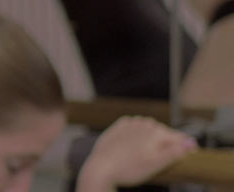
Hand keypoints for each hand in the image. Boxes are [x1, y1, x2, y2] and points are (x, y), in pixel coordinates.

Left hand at [78, 116, 197, 189]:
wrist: (101, 168)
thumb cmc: (129, 169)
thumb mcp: (156, 165)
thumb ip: (175, 153)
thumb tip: (191, 142)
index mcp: (157, 132)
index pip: (179, 138)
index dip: (187, 147)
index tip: (192, 155)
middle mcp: (145, 123)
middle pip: (164, 133)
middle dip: (169, 143)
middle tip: (172, 156)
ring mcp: (130, 124)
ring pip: (149, 130)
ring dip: (154, 138)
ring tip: (154, 152)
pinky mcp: (119, 127)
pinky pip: (135, 128)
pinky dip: (139, 135)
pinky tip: (138, 145)